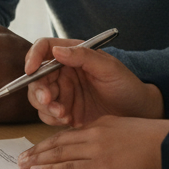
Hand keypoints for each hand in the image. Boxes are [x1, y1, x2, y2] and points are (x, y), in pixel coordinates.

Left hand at [17, 115, 168, 168]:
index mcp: (102, 124)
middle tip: (21, 157)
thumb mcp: (128, 130)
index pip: (69, 134)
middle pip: (58, 142)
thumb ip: (110, 135)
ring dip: (38, 159)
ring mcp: (96, 150)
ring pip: (59, 154)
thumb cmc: (156, 142)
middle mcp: (94, 134)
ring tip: (23, 165)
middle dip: (38, 150)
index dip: (50, 142)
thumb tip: (99, 149)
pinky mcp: (100, 167)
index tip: (38, 148)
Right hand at [25, 37, 161, 126]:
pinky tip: (68, 120)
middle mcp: (63, 72)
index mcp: (72, 54)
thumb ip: (83, 56)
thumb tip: (57, 51)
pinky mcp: (64, 111)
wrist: (137, 113)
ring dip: (45, 106)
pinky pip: (47, 115)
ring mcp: (63, 92)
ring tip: (63, 114)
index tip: (31, 70)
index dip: (33, 56)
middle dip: (38, 89)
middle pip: (36, 76)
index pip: (44, 48)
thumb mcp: (108, 68)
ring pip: (38, 97)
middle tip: (48, 101)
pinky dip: (52, 118)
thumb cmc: (126, 85)